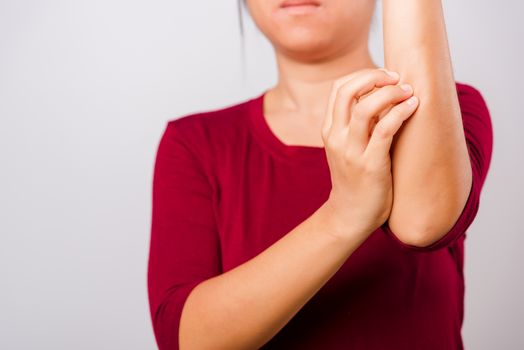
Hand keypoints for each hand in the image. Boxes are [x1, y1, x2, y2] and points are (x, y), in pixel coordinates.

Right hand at [321, 67, 418, 240]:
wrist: (351, 215)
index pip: (338, 88)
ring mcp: (351, 152)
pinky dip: (400, 113)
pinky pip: (384, 130)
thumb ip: (359, 123)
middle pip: (347, 91)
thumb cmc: (356, 178)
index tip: (385, 76)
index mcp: (330, 129)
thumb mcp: (348, 146)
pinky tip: (413, 106)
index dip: (362, 75)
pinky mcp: (370, 165)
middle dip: (374, 77)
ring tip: (408, 91)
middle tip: (396, 78)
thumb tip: (385, 95)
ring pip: (365, 108)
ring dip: (390, 93)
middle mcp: (336, 137)